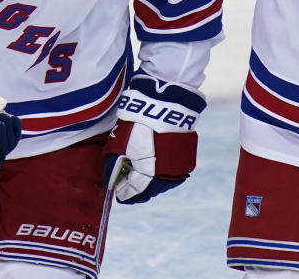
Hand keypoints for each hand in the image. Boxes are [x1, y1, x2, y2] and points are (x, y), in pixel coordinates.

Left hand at [102, 73, 204, 203]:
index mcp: (148, 177)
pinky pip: (172, 172)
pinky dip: (162, 171)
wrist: (166, 105)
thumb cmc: (138, 125)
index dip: (123, 193)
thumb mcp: (118, 145)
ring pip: (161, 183)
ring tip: (140, 170)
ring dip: (150, 180)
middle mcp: (166, 178)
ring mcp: (179, 169)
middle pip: (149, 191)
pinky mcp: (187, 160)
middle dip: (137, 188)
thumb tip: (111, 182)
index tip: (117, 191)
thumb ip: (113, 168)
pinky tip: (154, 162)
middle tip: (126, 181)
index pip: (133, 192)